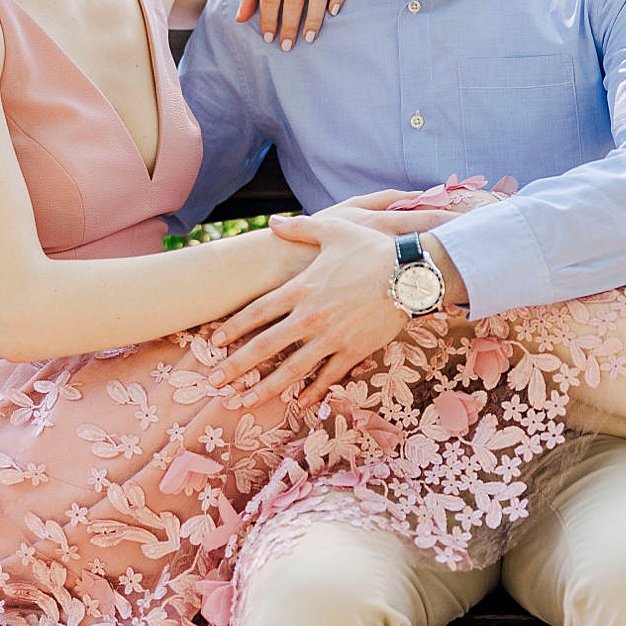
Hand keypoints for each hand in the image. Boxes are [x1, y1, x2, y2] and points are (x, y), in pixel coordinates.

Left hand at [207, 207, 454, 410]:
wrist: (411, 272)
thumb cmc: (372, 248)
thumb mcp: (333, 229)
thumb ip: (299, 228)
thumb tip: (273, 222)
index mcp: (301, 288)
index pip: (257, 312)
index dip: (233, 328)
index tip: (214, 342)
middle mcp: (310, 317)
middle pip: (265, 347)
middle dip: (236, 366)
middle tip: (214, 382)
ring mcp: (332, 338)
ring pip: (291, 369)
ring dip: (265, 388)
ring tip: (244, 401)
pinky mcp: (354, 351)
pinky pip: (328, 376)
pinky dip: (313, 391)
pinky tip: (298, 404)